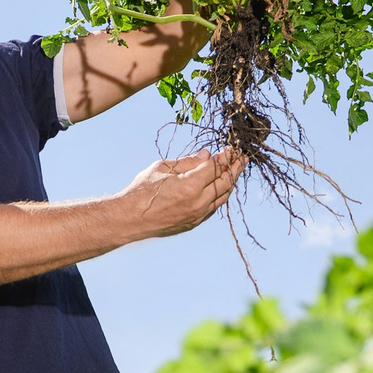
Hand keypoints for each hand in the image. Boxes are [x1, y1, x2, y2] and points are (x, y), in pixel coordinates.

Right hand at [118, 150, 242, 239]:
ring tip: (235, 171)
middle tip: (243, 157)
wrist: (129, 219)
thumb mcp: (163, 168)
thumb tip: (207, 155)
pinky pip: (213, 207)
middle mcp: (198, 202)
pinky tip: (221, 187)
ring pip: (222, 197)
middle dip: (235, 168)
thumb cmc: (141, 190)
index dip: (226, 156)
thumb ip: (188, 162)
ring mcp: (197, 215)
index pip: (215, 167)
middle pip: (225, 182)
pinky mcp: (193, 223)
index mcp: (190, 185)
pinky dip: (220, 195)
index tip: (232, 148)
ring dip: (230, 182)